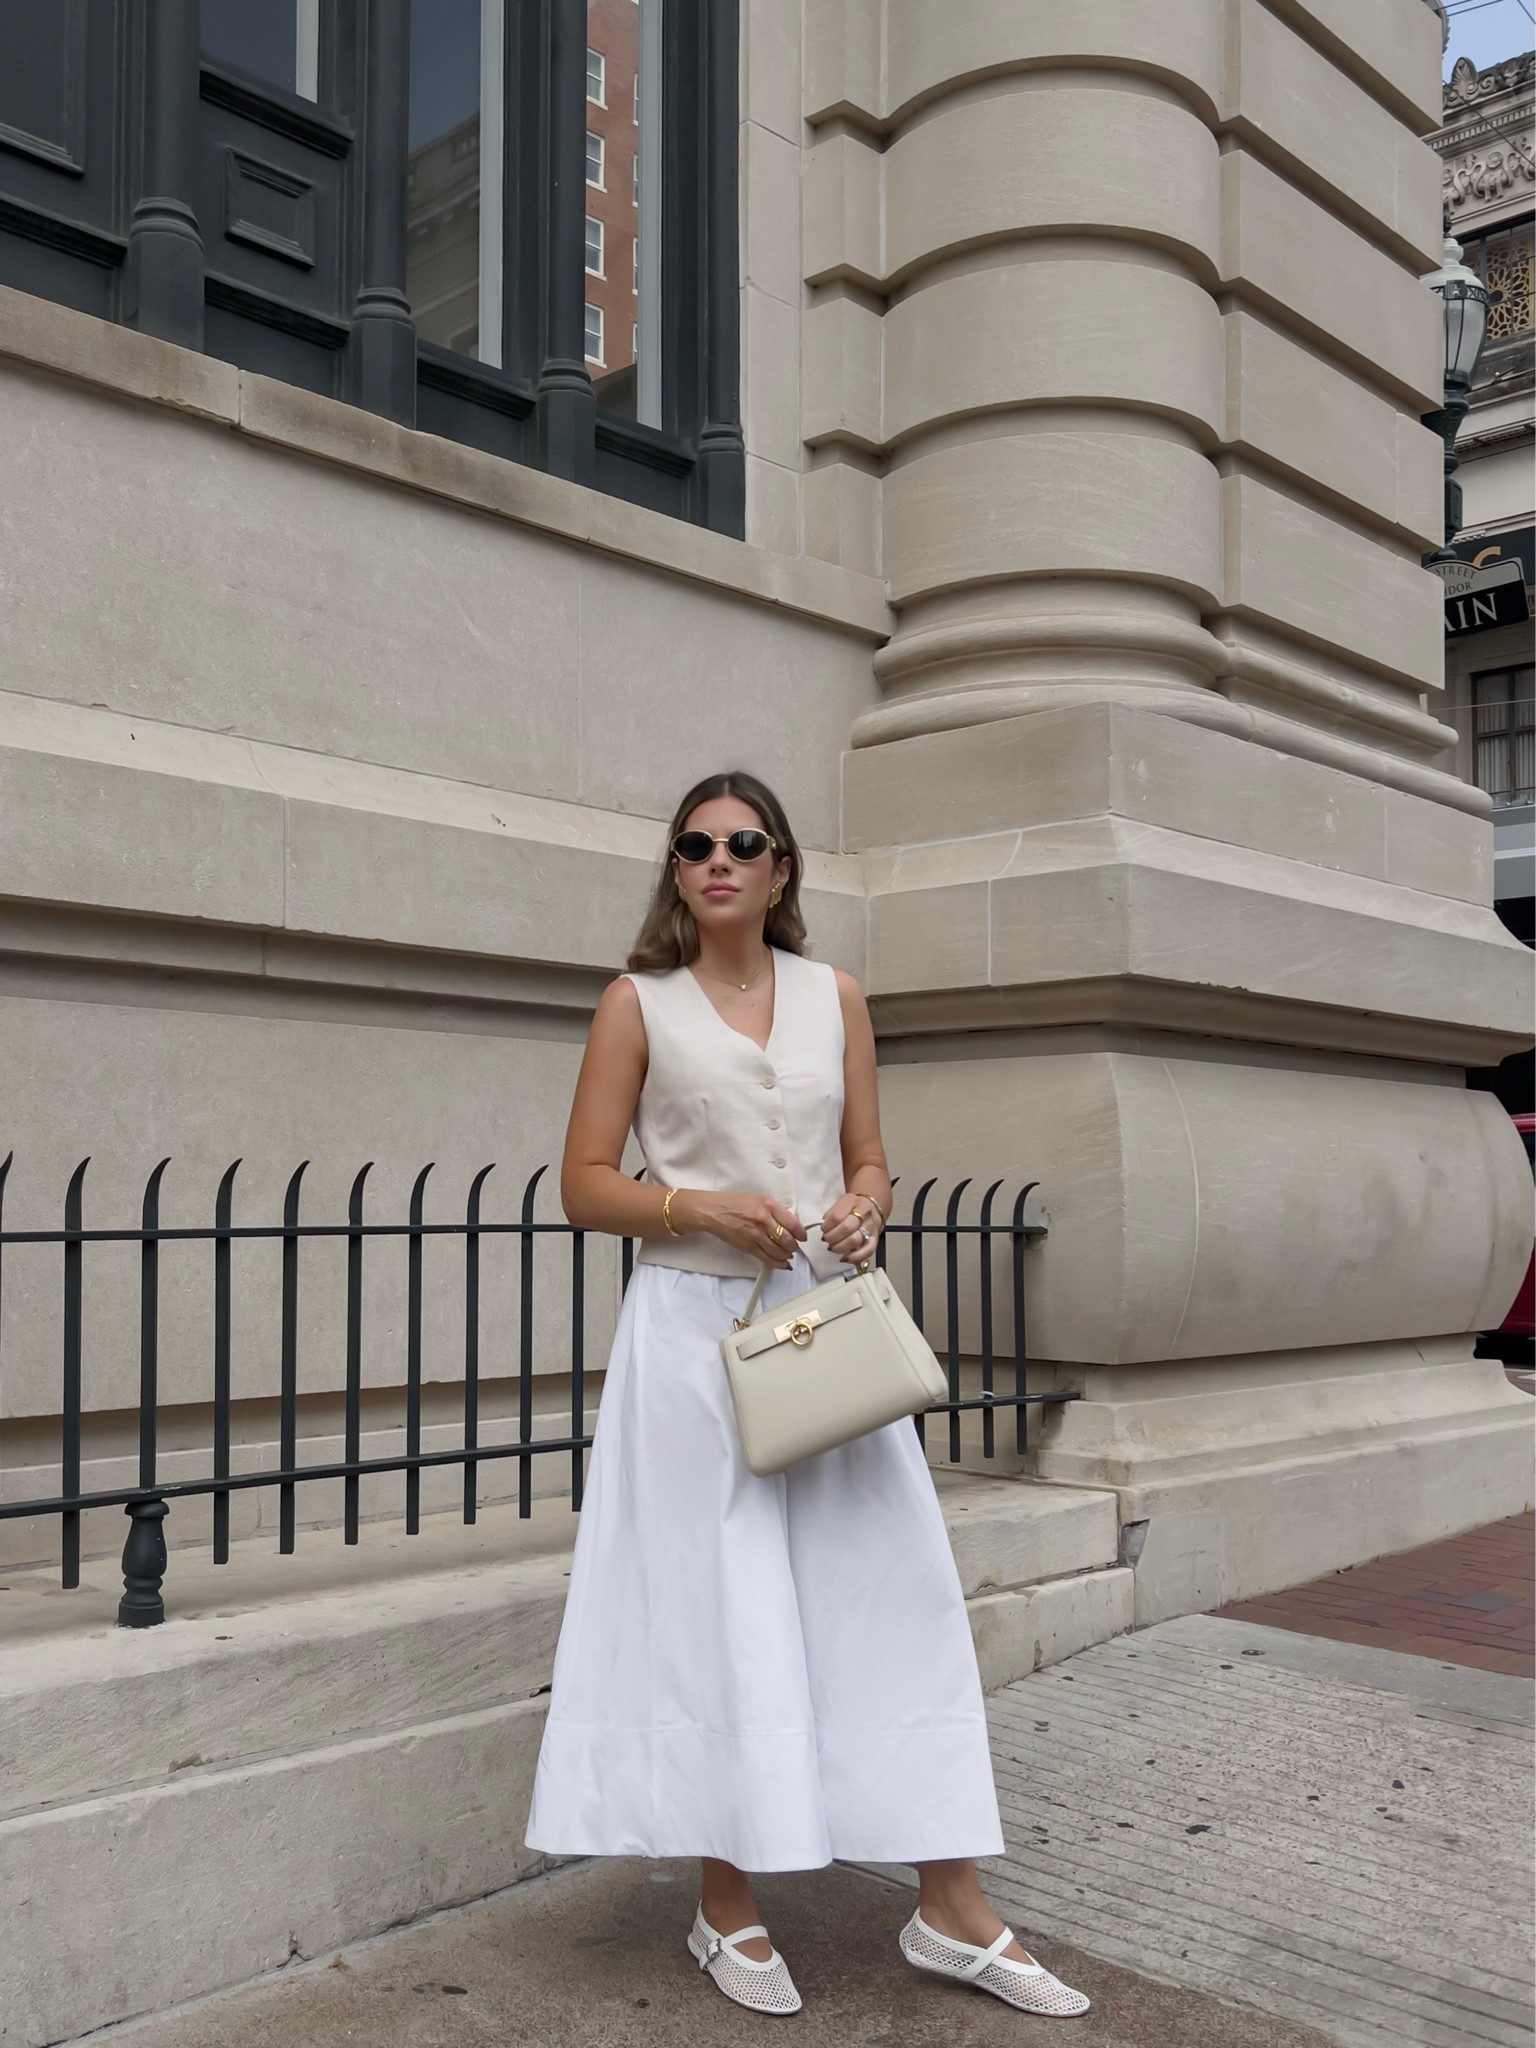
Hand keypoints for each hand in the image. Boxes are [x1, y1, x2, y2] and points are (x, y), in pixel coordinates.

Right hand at [674, 1190, 806, 1268]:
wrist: (714, 1211)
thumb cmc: (734, 1204)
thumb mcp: (759, 1199)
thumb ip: (775, 1211)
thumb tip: (790, 1225)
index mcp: (768, 1205)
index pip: (793, 1223)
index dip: (801, 1233)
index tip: (803, 1236)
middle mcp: (764, 1220)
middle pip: (788, 1239)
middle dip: (794, 1246)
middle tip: (795, 1247)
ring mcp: (756, 1235)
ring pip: (779, 1251)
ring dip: (787, 1255)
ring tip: (788, 1254)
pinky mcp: (748, 1247)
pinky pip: (767, 1258)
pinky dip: (778, 1263)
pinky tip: (783, 1264)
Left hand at [821, 1192, 881, 1265]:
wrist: (871, 1208)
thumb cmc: (853, 1207)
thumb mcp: (840, 1203)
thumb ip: (831, 1213)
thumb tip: (824, 1224)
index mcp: (853, 1202)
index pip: (837, 1216)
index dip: (827, 1225)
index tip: (823, 1229)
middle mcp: (864, 1214)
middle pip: (847, 1228)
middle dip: (832, 1237)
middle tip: (826, 1239)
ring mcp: (871, 1227)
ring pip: (855, 1240)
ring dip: (840, 1247)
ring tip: (833, 1247)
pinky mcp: (874, 1240)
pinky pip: (867, 1251)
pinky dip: (854, 1257)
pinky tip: (845, 1257)